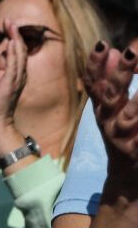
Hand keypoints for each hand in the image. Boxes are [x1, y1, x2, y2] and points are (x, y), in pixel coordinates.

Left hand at [0, 19, 27, 135]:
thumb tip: (0, 54)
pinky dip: (13, 53)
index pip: (18, 52)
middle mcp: (20, 75)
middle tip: (9, 20)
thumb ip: (0, 68)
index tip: (8, 24)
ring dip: (14, 39)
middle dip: (14, 34)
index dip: (14, 38)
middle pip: (20, 50)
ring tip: (10, 26)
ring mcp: (16, 80)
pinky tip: (11, 43)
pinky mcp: (10, 84)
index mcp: (17, 74)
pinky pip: (13, 66)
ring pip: (18, 55)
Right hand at [85, 42, 137, 189]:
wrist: (128, 182)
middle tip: (130, 54)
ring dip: (136, 101)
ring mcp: (124, 140)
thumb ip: (109, 81)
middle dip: (119, 75)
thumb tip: (112, 49)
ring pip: (130, 117)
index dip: (95, 65)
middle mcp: (109, 124)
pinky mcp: (137, 152)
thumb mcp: (112, 110)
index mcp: (102, 111)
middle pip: (111, 97)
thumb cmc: (123, 139)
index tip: (102, 45)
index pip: (93, 84)